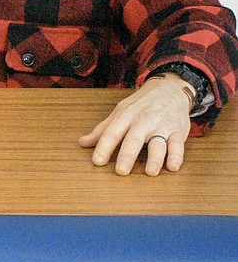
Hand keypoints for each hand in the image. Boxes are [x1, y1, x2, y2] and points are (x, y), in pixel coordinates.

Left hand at [78, 75, 192, 175]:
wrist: (169, 88)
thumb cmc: (140, 105)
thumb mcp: (120, 112)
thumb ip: (103, 130)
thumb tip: (82, 143)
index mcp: (125, 116)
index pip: (112, 132)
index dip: (103, 147)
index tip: (97, 162)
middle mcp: (143, 121)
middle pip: (134, 139)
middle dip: (127, 155)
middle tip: (121, 171)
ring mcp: (161, 126)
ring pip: (158, 143)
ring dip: (155, 158)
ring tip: (150, 172)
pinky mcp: (178, 131)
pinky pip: (178, 144)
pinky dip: (177, 156)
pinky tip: (173, 167)